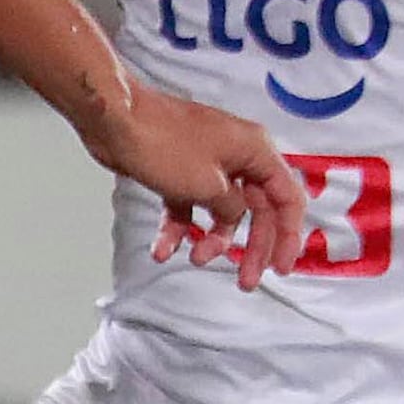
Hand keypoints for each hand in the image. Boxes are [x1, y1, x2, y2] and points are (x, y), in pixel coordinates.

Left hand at [106, 88, 308, 287]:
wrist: (115, 122)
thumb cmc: (161, 141)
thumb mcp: (208, 187)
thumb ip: (232, 208)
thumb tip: (234, 217)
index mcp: (255, 150)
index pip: (287, 199)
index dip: (288, 236)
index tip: (280, 267)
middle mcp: (237, 155)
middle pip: (257, 210)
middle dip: (251, 248)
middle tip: (245, 281)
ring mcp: (208, 163)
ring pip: (222, 212)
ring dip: (212, 240)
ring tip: (196, 259)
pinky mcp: (180, 172)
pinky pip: (188, 207)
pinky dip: (178, 229)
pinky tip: (162, 250)